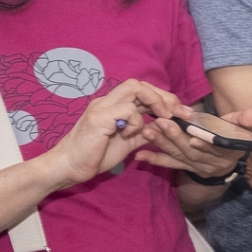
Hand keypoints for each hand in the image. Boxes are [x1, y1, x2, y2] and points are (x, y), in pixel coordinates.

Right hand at [33, 79, 172, 190]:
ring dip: (156, 102)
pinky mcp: (99, 118)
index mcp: (113, 106)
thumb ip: (143, 132)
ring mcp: (102, 107)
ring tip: (164, 119)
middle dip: (165, 96)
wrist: (69, 166)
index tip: (182, 113)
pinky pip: (127, 110)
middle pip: (140, 84)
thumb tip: (164, 128)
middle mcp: (107, 101)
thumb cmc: (96, 155)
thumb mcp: (128, 142)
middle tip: (181, 113)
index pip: (142, 90)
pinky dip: (137, 121)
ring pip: (134, 88)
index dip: (164, 98)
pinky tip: (131, 135)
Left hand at [134, 106, 251, 181]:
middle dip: (176, 138)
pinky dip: (155, 160)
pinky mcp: (183, 165)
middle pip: (191, 151)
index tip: (193, 134)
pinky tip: (140, 156)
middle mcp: (209, 161)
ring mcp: (194, 165)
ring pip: (178, 156)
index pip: (215, 148)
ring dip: (162, 144)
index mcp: (225, 151)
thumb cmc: (232, 139)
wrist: (225, 161)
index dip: (205, 144)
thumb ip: (247, 120)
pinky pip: (169, 164)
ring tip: (149, 131)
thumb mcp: (242, 129)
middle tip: (162, 124)